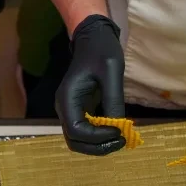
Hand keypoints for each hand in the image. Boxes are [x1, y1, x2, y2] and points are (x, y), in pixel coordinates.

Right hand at [56, 14, 125, 155]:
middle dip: (97, 147)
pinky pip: (85, 132)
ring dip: (98, 145)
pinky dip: (98, 137)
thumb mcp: (111, 72)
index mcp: (67, 99)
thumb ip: (113, 100)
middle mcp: (64, 109)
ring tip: (119, 139)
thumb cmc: (101, 51)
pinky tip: (114, 132)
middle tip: (121, 142)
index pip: (76, 130)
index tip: (118, 130)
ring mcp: (70, 111)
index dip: (97, 136)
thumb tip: (119, 126)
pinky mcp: (79, 111)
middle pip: (74, 141)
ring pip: (78, 140)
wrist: (92, 38)